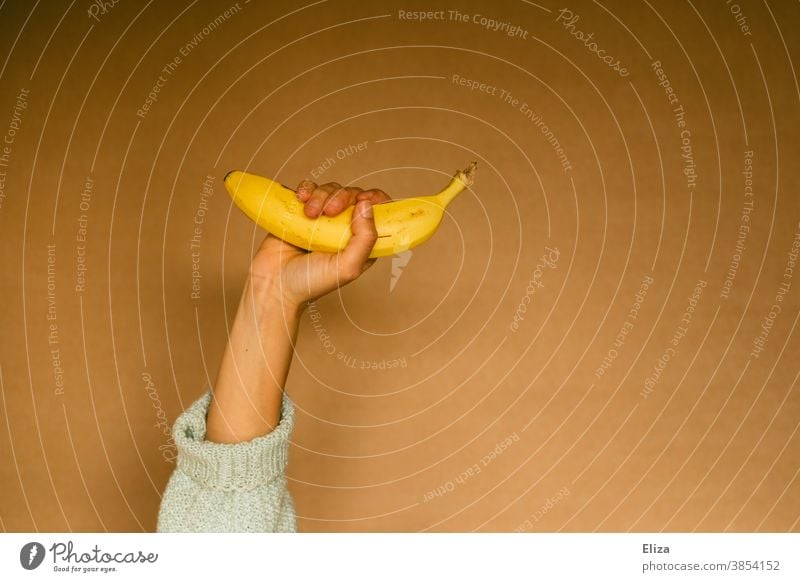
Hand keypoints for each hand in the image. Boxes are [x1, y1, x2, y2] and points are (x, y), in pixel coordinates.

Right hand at [247, 180, 391, 312]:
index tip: (363, 199)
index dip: (376, 199)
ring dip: (321, 195)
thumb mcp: (347, 267)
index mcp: (361, 242)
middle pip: (353, 195)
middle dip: (342, 197)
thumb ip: (364, 240)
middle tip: (329, 211)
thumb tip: (367, 206)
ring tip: (309, 214)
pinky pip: (309, 189)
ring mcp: (323, 219)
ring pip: (331, 189)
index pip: (379, 212)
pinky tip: (300, 199)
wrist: (274, 284)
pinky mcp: (301, 212)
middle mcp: (344, 228)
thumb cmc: (311, 282)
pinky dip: (306, 189)